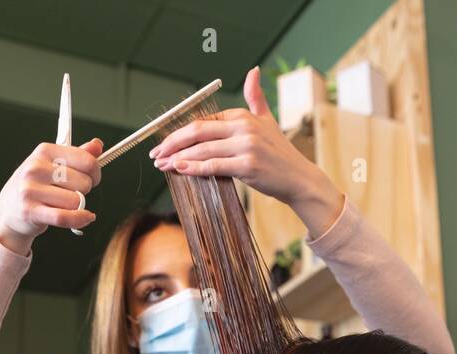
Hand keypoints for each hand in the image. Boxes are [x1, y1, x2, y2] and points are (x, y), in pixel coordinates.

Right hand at [0, 138, 103, 254]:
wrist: (9, 209)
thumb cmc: (36, 185)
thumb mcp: (54, 164)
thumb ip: (78, 154)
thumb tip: (97, 144)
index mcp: (44, 151)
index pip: (86, 160)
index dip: (95, 172)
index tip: (92, 177)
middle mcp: (36, 168)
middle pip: (84, 183)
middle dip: (85, 191)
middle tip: (73, 192)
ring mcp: (31, 189)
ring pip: (76, 201)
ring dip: (78, 206)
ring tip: (66, 204)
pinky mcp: (30, 211)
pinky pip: (64, 217)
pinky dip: (79, 219)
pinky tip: (85, 217)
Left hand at [149, 66, 344, 237]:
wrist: (299, 178)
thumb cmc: (280, 154)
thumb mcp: (268, 120)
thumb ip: (256, 97)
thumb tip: (253, 71)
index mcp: (243, 115)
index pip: (203, 122)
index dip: (180, 132)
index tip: (164, 143)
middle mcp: (244, 127)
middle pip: (198, 132)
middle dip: (172, 142)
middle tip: (156, 153)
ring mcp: (246, 146)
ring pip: (203, 149)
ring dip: (178, 157)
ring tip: (162, 164)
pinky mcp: (248, 165)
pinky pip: (214, 165)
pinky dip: (194, 167)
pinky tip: (179, 168)